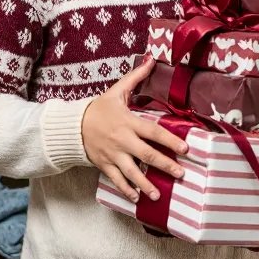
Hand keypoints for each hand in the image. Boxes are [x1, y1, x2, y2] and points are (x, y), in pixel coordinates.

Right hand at [82, 58, 187, 202]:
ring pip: (131, 172)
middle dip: (164, 165)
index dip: (170, 140)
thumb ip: (136, 77)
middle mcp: (122, 140)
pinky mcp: (104, 165)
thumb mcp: (116, 91)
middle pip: (146, 154)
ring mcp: (112, 155)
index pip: (153, 132)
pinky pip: (116, 179)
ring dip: (145, 184)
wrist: (72, 125)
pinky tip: (136, 199)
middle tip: (181, 174)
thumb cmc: (99, 109)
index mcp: (128, 122)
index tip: (185, 148)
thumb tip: (151, 59)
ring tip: (158, 196)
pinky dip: (126, 190)